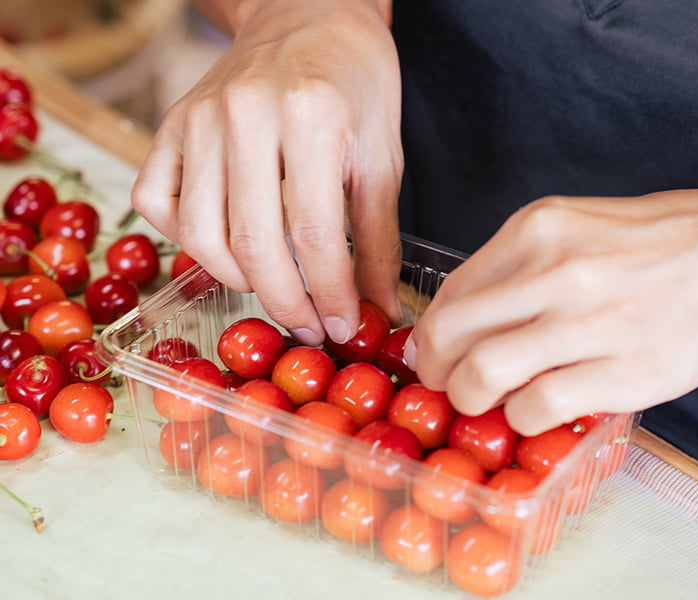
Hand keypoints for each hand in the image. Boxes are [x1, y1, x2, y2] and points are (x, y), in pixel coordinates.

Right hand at [132, 0, 402, 345]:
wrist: (308, 14)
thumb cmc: (355, 83)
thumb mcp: (383, 155)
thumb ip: (379, 237)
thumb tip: (379, 309)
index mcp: (310, 116)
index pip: (313, 232)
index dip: (331, 293)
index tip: (345, 327)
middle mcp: (245, 114)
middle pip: (253, 242)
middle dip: (286, 303)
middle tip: (312, 327)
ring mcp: (199, 118)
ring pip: (200, 232)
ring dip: (238, 282)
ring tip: (276, 293)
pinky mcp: (171, 124)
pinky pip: (155, 201)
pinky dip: (185, 240)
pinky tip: (224, 248)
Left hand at [405, 186, 697, 434]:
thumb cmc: (660, 244)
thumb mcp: (580, 226)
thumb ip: (521, 265)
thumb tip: (465, 316)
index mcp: (539, 228)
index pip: (452, 292)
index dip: (432, 334)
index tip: (435, 353)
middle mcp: (555, 269)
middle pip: (451, 335)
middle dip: (437, 370)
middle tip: (447, 385)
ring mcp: (588, 321)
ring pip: (484, 375)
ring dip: (471, 399)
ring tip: (487, 404)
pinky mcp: (621, 371)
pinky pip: (536, 407)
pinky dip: (523, 418)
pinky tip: (536, 411)